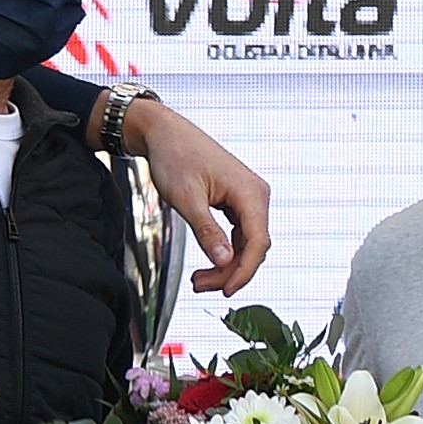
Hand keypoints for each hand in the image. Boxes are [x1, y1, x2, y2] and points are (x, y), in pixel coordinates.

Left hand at [120, 98, 274, 298]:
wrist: (164, 133)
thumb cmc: (174, 157)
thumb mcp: (186, 199)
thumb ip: (207, 232)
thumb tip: (225, 262)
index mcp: (250, 193)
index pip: (258, 242)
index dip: (244, 271)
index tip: (225, 290)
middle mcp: (256, 195)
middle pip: (253, 247)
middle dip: (229, 271)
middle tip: (199, 285)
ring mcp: (248, 198)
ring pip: (246, 243)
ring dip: (226, 264)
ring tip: (198, 279)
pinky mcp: (237, 201)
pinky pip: (238, 234)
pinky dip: (223, 250)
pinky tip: (208, 262)